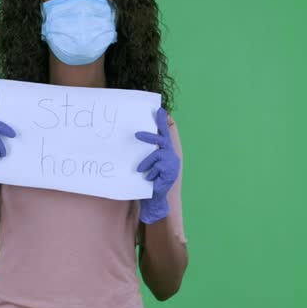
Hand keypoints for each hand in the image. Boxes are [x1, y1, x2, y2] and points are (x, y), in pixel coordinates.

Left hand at [134, 107, 180, 223]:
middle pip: (162, 140)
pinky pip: (156, 167)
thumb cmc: (147, 180)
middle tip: (136, 134)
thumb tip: (134, 137)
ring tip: (141, 170)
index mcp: (165, 151)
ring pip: (156, 155)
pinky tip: (150, 179)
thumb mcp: (146, 164)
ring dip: (146, 163)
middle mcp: (171, 155)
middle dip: (150, 136)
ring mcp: (172, 163)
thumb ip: (145, 153)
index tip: (159, 109)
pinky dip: (150, 173)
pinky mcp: (171, 171)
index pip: (163, 134)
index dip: (162, 122)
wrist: (154, 197)